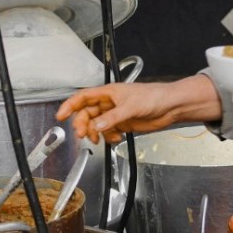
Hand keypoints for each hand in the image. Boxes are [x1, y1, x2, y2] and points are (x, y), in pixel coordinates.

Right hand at [55, 75, 220, 143]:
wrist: (171, 107)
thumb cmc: (154, 96)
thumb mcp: (131, 107)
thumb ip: (112, 118)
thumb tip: (96, 126)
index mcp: (109, 93)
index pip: (83, 97)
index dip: (70, 105)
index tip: (60, 115)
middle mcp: (110, 103)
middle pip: (87, 113)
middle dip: (83, 124)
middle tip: (83, 135)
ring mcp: (116, 114)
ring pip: (97, 124)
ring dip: (95, 133)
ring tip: (98, 139)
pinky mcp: (123, 124)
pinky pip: (108, 132)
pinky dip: (108, 137)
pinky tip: (115, 138)